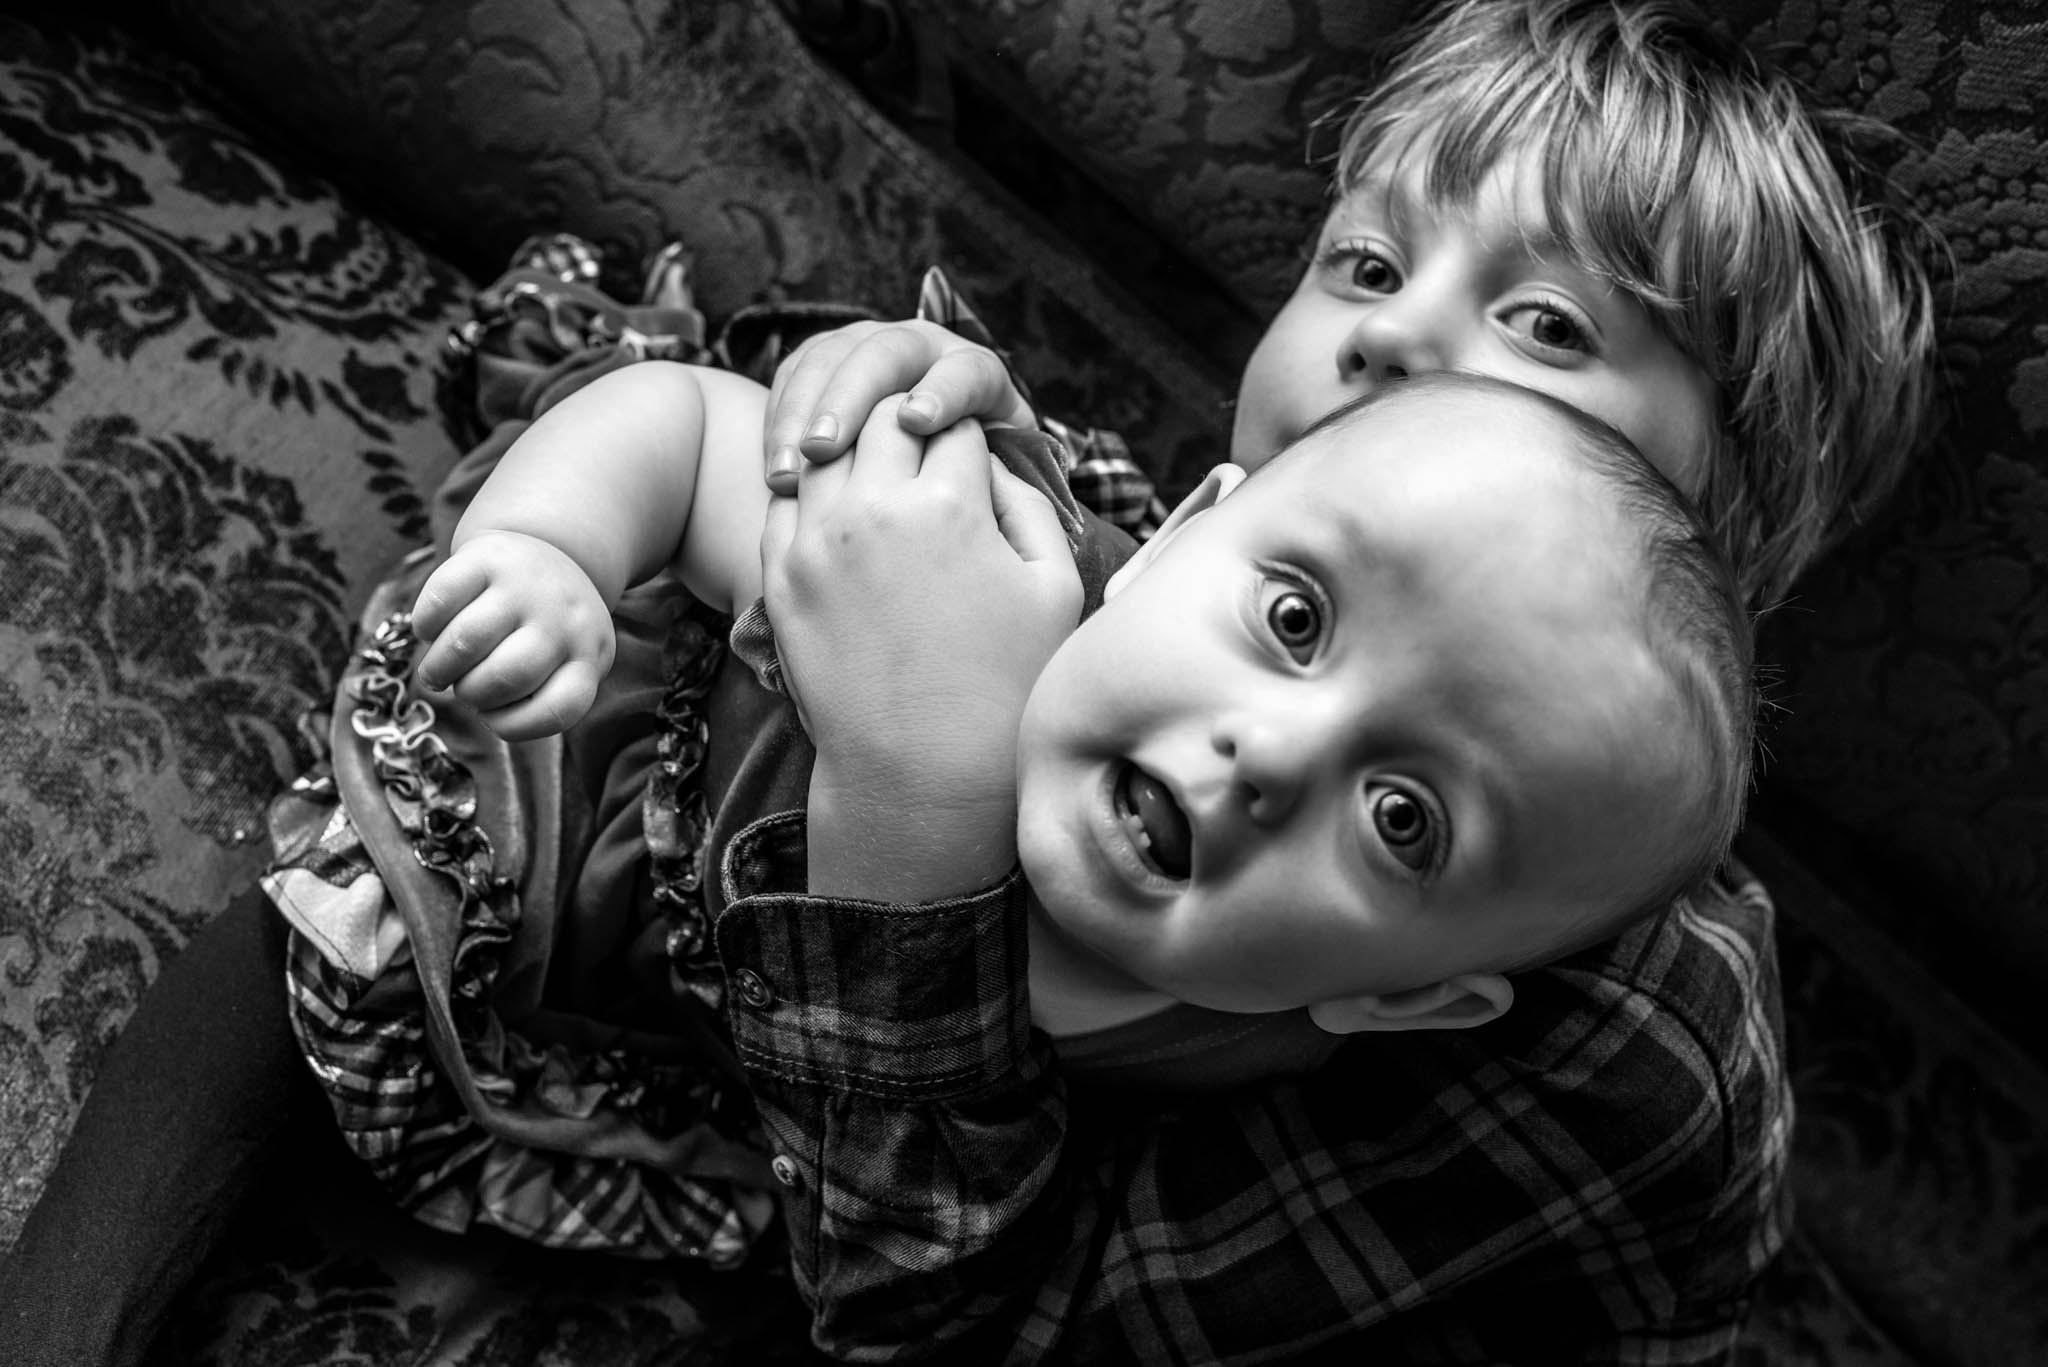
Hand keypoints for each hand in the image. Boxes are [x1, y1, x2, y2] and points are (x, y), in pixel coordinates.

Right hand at [409, 530, 615, 740]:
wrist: (553, 551)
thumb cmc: (547, 630)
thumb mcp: (563, 663)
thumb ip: (537, 695)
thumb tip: (485, 713)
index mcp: (588, 656)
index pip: (558, 710)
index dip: (513, 727)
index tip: (493, 718)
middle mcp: (563, 619)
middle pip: (503, 677)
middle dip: (469, 694)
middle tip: (461, 689)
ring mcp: (526, 586)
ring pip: (467, 642)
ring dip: (439, 668)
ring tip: (436, 672)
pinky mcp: (488, 557)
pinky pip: (441, 600)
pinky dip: (425, 626)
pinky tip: (430, 632)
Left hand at [761, 399, 1080, 898]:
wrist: (923, 773)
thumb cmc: (1006, 685)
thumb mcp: (1056, 587)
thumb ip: (1030, 504)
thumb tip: (992, 458)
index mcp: (950, 504)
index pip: (954, 421)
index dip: (970, 430)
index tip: (975, 453)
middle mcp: (874, 510)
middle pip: (881, 416)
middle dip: (908, 421)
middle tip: (924, 444)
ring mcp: (817, 543)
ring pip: (825, 449)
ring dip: (853, 447)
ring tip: (877, 469)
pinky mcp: (781, 579)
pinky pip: (785, 502)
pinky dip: (812, 490)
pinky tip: (838, 509)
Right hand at [763, 319, 1035, 493]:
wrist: (923, 476)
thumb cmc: (969, 490)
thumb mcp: (996, 483)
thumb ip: (1001, 480)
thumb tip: (998, 491)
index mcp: (974, 374)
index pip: (964, 371)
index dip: (942, 391)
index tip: (917, 423)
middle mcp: (920, 349)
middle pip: (885, 355)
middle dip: (850, 399)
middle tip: (823, 449)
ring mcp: (867, 347)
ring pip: (829, 360)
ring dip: (802, 416)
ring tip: (786, 477)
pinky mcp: (824, 362)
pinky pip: (794, 378)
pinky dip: (779, 423)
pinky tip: (775, 472)